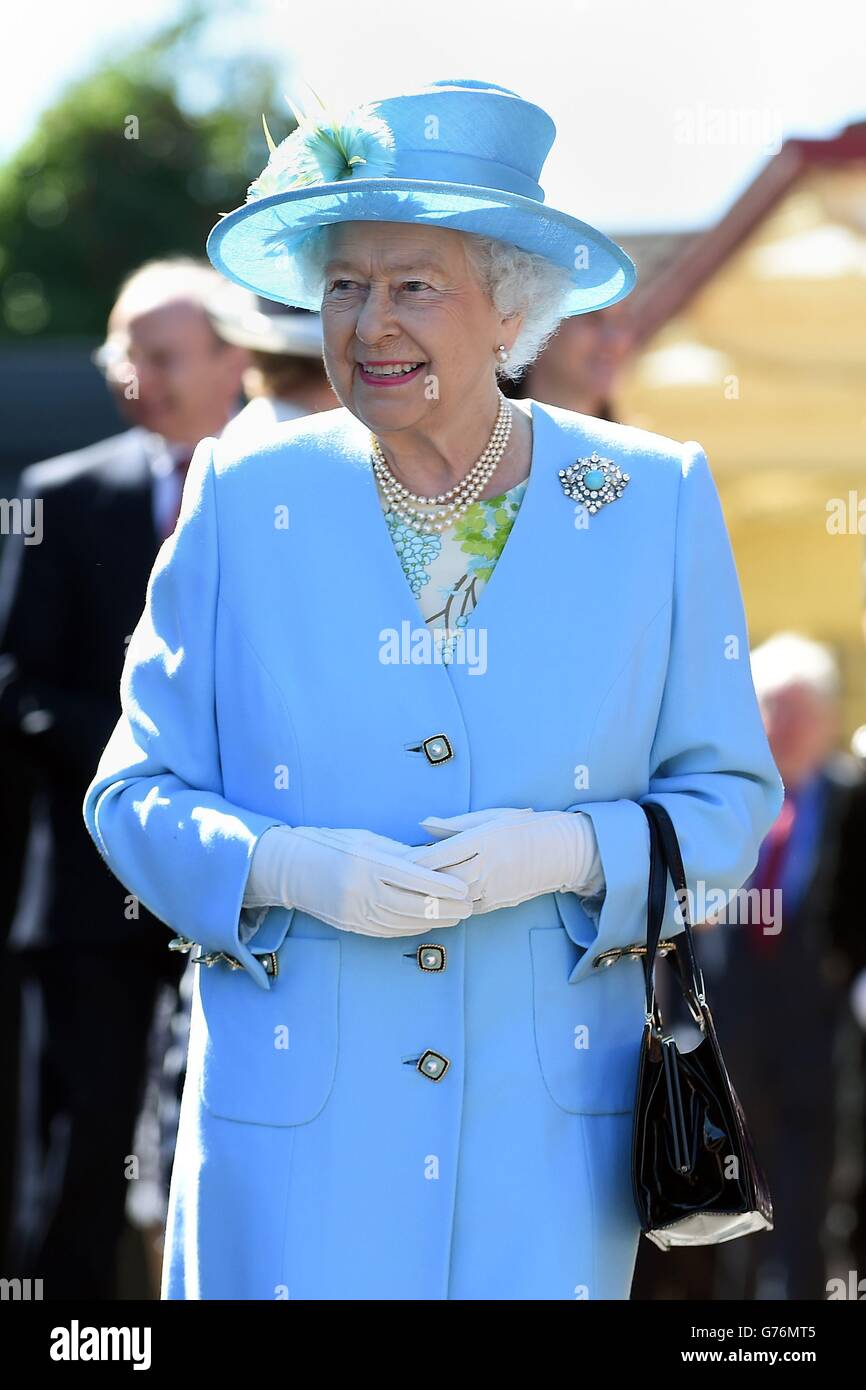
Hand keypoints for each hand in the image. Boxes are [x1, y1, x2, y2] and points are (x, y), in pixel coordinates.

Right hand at [245, 823, 480, 937]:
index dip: (443, 886)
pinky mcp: (352, 925)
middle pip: (414, 906)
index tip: (465, 889)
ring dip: (434, 921)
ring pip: (404, 922)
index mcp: (368, 864)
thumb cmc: (334, 845)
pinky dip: (413, 928)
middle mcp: (361, 890)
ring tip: (456, 917)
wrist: (292, 868)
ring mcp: (356, 912)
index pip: (415, 878)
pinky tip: (428, 923)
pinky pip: (389, 931)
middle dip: (446, 908)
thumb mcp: (367, 840)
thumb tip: (435, 861)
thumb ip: (400, 854)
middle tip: (470, 907)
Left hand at [406, 807, 599, 914]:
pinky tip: (438, 899)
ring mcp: (493, 888)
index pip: (438, 854)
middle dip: (418, 880)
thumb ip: (455, 823)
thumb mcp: (492, 817)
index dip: (414, 859)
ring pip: (451, 897)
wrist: (564, 852)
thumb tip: (423, 825)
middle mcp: (487, 866)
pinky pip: (466, 908)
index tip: (398, 859)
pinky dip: (450, 904)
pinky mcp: (498, 903)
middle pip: (441, 879)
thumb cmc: (526, 827)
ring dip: (432, 895)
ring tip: (411, 890)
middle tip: (396, 878)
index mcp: (483, 840)